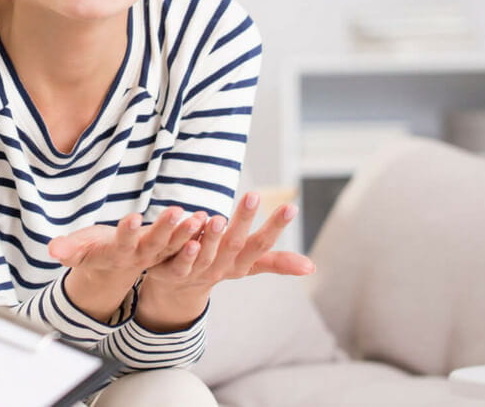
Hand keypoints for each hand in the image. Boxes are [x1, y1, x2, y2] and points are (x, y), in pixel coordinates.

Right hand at [47, 206, 207, 276]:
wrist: (112, 268)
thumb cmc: (93, 251)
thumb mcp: (77, 252)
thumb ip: (68, 250)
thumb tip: (53, 249)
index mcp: (116, 254)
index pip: (122, 243)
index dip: (127, 232)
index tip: (133, 218)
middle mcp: (139, 257)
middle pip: (154, 245)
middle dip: (165, 229)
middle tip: (177, 212)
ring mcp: (156, 255)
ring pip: (173, 245)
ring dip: (187, 232)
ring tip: (199, 217)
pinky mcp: (167, 251)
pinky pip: (184, 243)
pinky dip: (196, 232)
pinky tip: (208, 218)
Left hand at [147, 191, 313, 290]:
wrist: (178, 290)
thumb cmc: (220, 265)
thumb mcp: (248, 264)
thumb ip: (276, 262)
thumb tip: (312, 268)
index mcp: (241, 263)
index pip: (262, 244)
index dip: (275, 227)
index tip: (291, 206)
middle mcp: (222, 267)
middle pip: (235, 244)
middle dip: (244, 221)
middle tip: (253, 195)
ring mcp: (197, 271)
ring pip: (207, 253)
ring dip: (213, 236)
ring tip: (220, 217)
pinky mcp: (172, 272)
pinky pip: (178, 260)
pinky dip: (184, 247)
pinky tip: (188, 230)